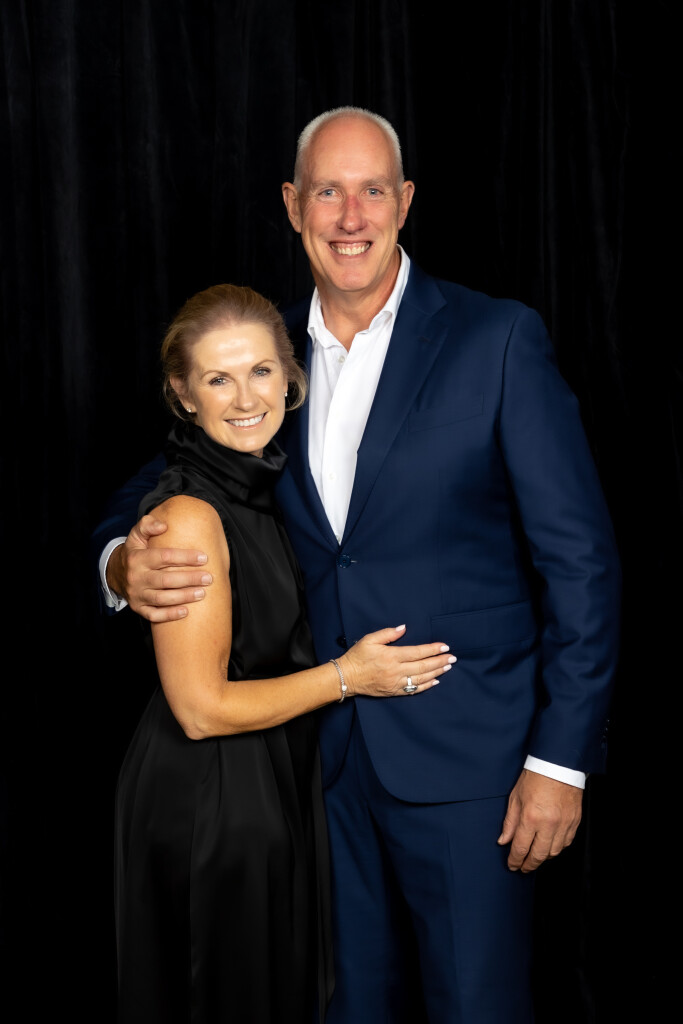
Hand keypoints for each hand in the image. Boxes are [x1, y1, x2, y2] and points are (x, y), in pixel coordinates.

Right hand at [106, 515, 212, 621]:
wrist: (115, 573)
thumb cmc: (134, 552)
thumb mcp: (136, 535)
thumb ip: (148, 525)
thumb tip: (164, 526)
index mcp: (137, 558)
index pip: (164, 557)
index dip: (185, 557)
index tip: (204, 557)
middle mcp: (136, 578)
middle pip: (165, 580)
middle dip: (189, 579)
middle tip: (208, 578)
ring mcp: (136, 595)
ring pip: (161, 599)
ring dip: (183, 597)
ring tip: (202, 593)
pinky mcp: (138, 608)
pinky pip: (154, 615)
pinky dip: (169, 615)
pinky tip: (185, 611)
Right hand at [338, 625, 454, 697]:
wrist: (346, 677)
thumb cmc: (357, 656)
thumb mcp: (369, 639)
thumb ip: (388, 633)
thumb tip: (403, 628)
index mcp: (391, 656)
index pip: (417, 652)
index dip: (432, 649)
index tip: (444, 646)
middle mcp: (396, 670)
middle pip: (423, 666)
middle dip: (440, 661)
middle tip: (452, 657)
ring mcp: (395, 683)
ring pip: (421, 678)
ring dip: (436, 672)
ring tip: (447, 667)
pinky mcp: (393, 691)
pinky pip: (413, 689)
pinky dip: (426, 685)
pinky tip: (435, 681)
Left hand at [497, 769, 582, 872]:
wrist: (558, 764)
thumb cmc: (535, 776)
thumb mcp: (516, 797)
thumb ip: (510, 822)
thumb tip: (504, 840)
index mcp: (530, 817)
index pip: (521, 848)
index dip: (515, 860)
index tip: (512, 865)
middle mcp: (548, 824)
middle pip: (538, 855)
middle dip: (529, 865)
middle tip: (523, 868)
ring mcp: (563, 824)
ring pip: (554, 852)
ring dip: (543, 858)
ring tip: (535, 857)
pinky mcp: (574, 821)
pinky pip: (566, 843)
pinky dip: (557, 848)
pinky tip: (550, 847)